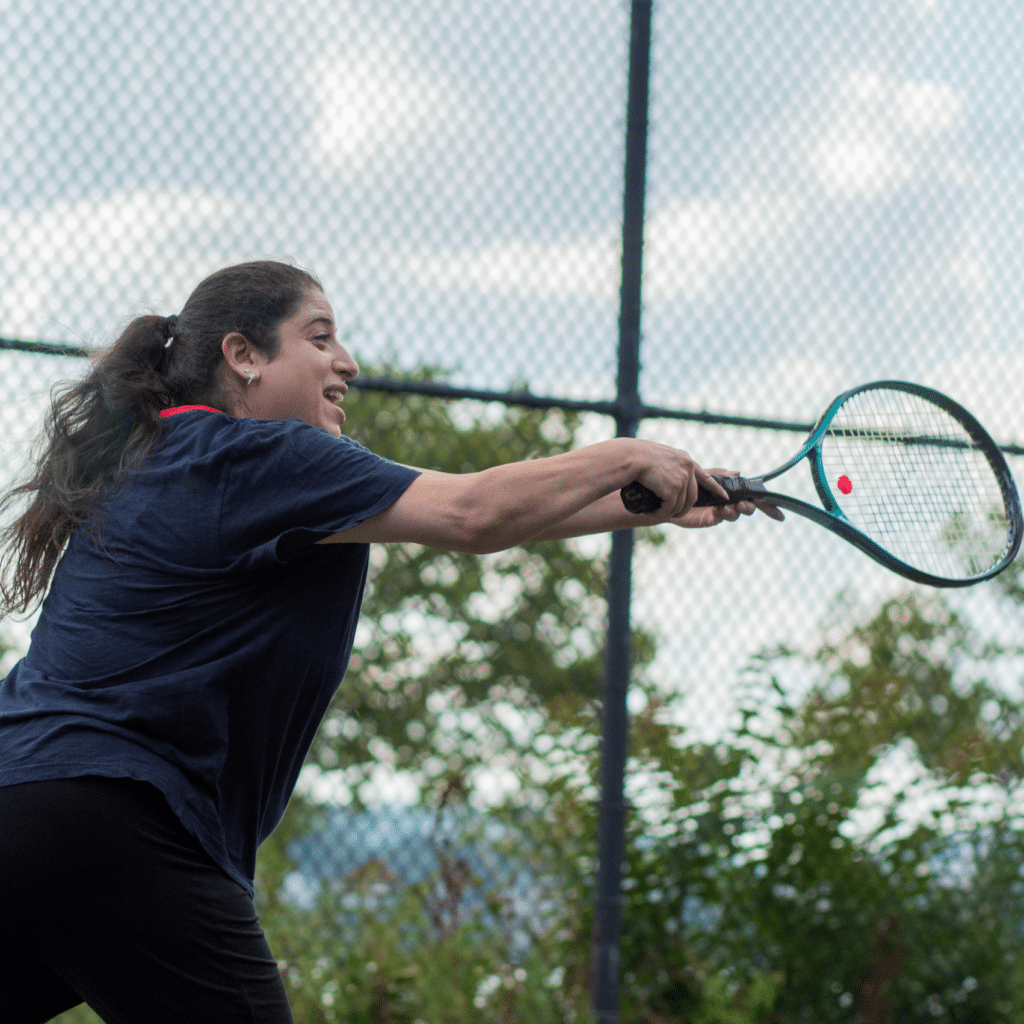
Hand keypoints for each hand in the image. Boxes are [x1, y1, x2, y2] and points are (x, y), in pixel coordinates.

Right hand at [632, 441, 731, 519]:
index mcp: (686, 460)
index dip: (715, 488)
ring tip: (656, 513)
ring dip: (669, 512)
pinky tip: (652, 513)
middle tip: (673, 514)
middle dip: (683, 509)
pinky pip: (670, 508)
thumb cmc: (638, 457)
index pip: (705, 476)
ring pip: (681, 505)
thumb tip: (671, 478)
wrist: (632, 457)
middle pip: (693, 496)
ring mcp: (682, 478)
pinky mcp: (674, 488)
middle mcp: (688, 468)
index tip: (724, 496)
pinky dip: (660, 513)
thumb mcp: (660, 458)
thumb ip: (670, 466)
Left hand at [668, 469, 785, 528]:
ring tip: (731, 506)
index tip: (781, 515)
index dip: (768, 506)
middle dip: (750, 506)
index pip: (753, 496)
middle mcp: (730, 501)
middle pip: (749, 506)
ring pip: (738, 513)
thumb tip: (738, 472)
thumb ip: (721, 475)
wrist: (671, 494)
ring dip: (738, 509)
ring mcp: (722, 511)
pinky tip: (721, 509)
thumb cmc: (688, 483)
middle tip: (744, 504)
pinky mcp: (712, 518)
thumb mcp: (705, 475)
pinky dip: (727, 513)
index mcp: (732, 490)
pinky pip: (725, 517)